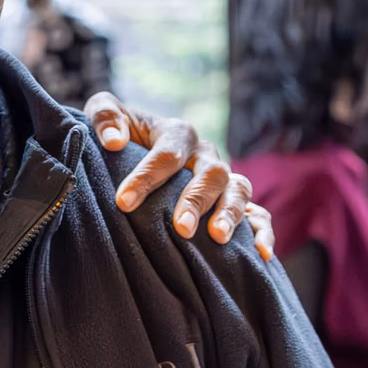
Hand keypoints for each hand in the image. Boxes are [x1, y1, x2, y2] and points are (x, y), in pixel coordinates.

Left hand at [85, 92, 275, 261]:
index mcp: (177, 134)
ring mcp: (223, 178)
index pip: (167, 153)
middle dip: (195, 200)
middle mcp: (205, 155)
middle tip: (181, 227)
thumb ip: (104, 116)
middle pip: (210, 173)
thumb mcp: (105, 114)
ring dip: (229, 213)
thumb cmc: (118, 135)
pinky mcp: (233, 202)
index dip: (147, 177)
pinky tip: (261, 253)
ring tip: (217, 237)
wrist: (133, 149)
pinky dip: (262, 230)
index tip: (124, 202)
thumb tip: (114, 142)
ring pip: (238, 190)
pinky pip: (258, 213)